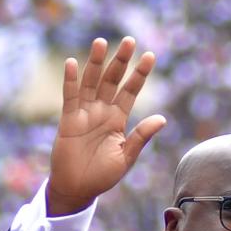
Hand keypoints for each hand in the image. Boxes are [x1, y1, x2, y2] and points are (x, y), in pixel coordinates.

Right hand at [46, 36, 166, 214]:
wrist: (78, 189)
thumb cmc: (103, 176)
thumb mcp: (126, 157)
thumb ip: (141, 136)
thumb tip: (162, 118)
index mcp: (118, 119)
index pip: (130, 91)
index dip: (139, 74)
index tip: (150, 56)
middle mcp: (102, 111)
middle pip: (112, 80)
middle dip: (120, 61)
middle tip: (129, 41)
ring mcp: (84, 114)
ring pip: (91, 83)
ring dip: (95, 63)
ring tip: (101, 42)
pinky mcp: (68, 120)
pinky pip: (70, 97)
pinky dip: (70, 81)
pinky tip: (72, 63)